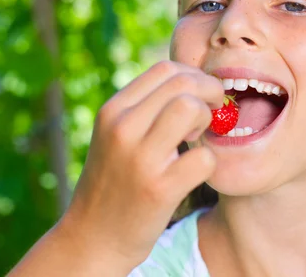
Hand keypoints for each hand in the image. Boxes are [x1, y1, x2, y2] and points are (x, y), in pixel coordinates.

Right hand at [56, 61, 223, 272]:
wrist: (93, 236)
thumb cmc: (114, 180)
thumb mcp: (116, 134)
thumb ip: (145, 106)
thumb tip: (191, 81)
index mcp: (112, 110)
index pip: (165, 68)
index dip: (195, 76)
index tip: (202, 95)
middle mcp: (122, 128)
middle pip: (183, 83)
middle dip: (210, 92)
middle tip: (213, 112)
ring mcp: (140, 159)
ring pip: (191, 108)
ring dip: (207, 119)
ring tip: (198, 138)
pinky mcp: (159, 189)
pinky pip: (204, 157)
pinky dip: (209, 162)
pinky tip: (195, 170)